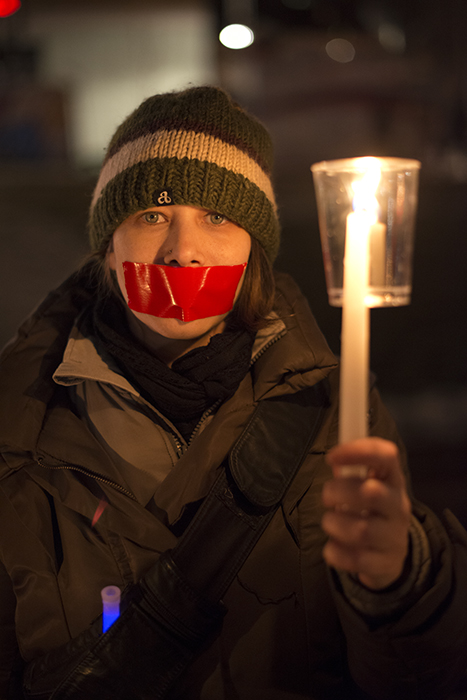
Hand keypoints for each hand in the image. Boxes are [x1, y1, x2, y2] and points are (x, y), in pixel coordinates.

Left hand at [321, 437, 410, 589]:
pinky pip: (354, 559)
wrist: (389, 554)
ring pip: (361, 530)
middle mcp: (398, 507)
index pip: (386, 456)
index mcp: (393, 480)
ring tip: (330, 522)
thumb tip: (334, 457)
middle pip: (371, 492)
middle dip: (337, 492)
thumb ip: (350, 468)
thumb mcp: (367, 484)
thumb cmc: (371, 510)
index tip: (331, 456)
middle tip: (327, 496)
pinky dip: (335, 552)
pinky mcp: (385, 564)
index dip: (359, 450)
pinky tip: (334, 546)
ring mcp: (394, 537)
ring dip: (333, 523)